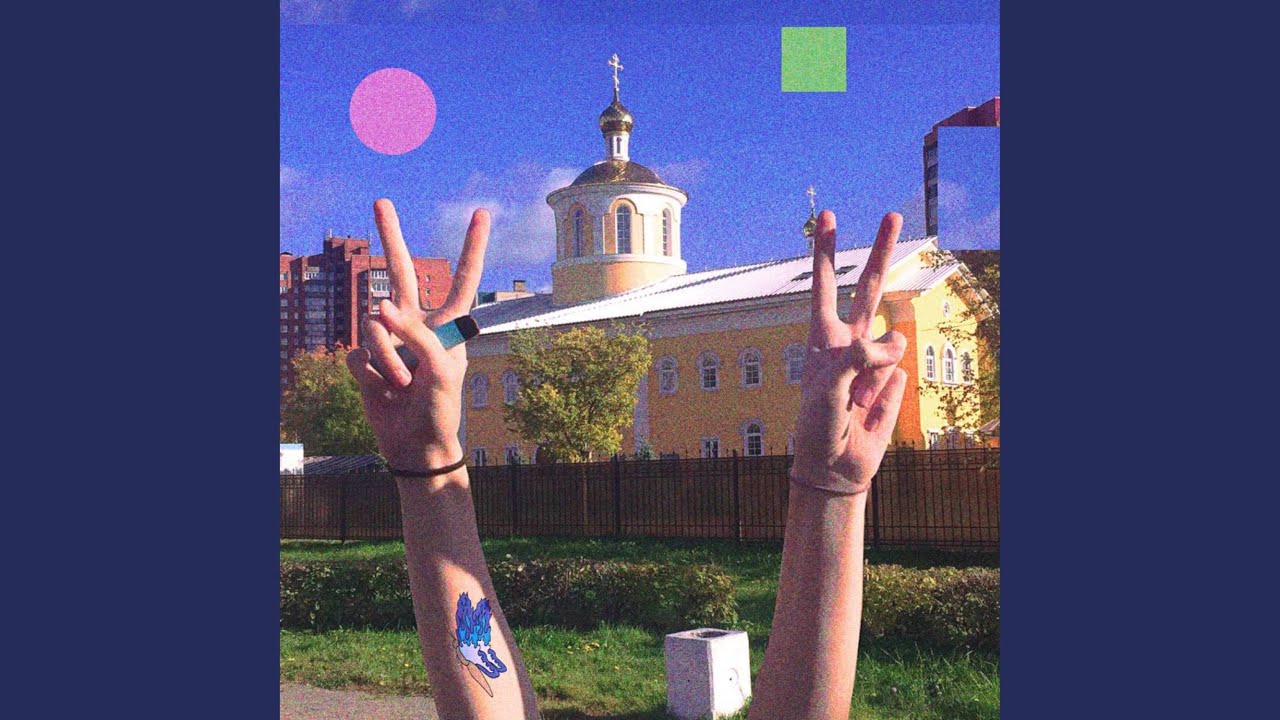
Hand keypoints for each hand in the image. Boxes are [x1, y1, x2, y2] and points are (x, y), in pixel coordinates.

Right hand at [345, 198, 489, 471]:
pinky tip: (380, 390)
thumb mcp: (440, 371)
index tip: (482, 212)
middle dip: (391, 236)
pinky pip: (357, 354)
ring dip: (387, 362)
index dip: (472, 247)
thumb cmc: (439, 408)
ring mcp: (388, 338)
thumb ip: (414, 335)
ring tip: (401, 386)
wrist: (414, 444)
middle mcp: (417, 324)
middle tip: (380, 200)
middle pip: (401, 272)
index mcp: (448, 325)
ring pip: (374, 329)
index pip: (462, 279)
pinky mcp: (364, 357)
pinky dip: (369, 374)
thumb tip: (377, 308)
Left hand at [790, 211, 908, 493]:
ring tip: (856, 402)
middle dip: (880, 251)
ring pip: (892, 340)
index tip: (828, 217)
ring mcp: (875, 360)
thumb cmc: (818, 425)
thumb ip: (858, 355)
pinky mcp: (895, 380)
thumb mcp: (827, 387)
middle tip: (893, 214)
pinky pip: (898, 375)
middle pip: (868, 287)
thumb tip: (897, 340)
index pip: (824, 286)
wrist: (835, 466)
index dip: (826, 252)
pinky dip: (886, 394)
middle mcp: (849, 341)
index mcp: (822, 336)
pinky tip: (870, 411)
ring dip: (876, 371)